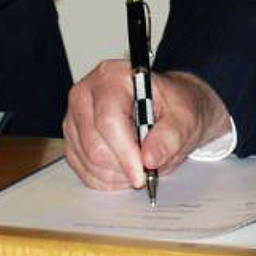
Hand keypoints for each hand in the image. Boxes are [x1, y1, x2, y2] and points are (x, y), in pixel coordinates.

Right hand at [63, 59, 230, 190]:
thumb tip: (149, 158)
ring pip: (89, 161)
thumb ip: (170, 137)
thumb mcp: (184, 118)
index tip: (141, 174)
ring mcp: (74, 118)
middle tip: (147, 169)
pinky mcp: (72, 139)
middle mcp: (86, 94)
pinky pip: (83, 170)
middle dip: (123, 166)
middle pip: (94, 145)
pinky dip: (107, 178)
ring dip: (117, 174)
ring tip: (139, 165)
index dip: (125, 152)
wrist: (166, 109)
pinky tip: (124, 169)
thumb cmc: (172, 107)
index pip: (109, 119)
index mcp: (112, 77)